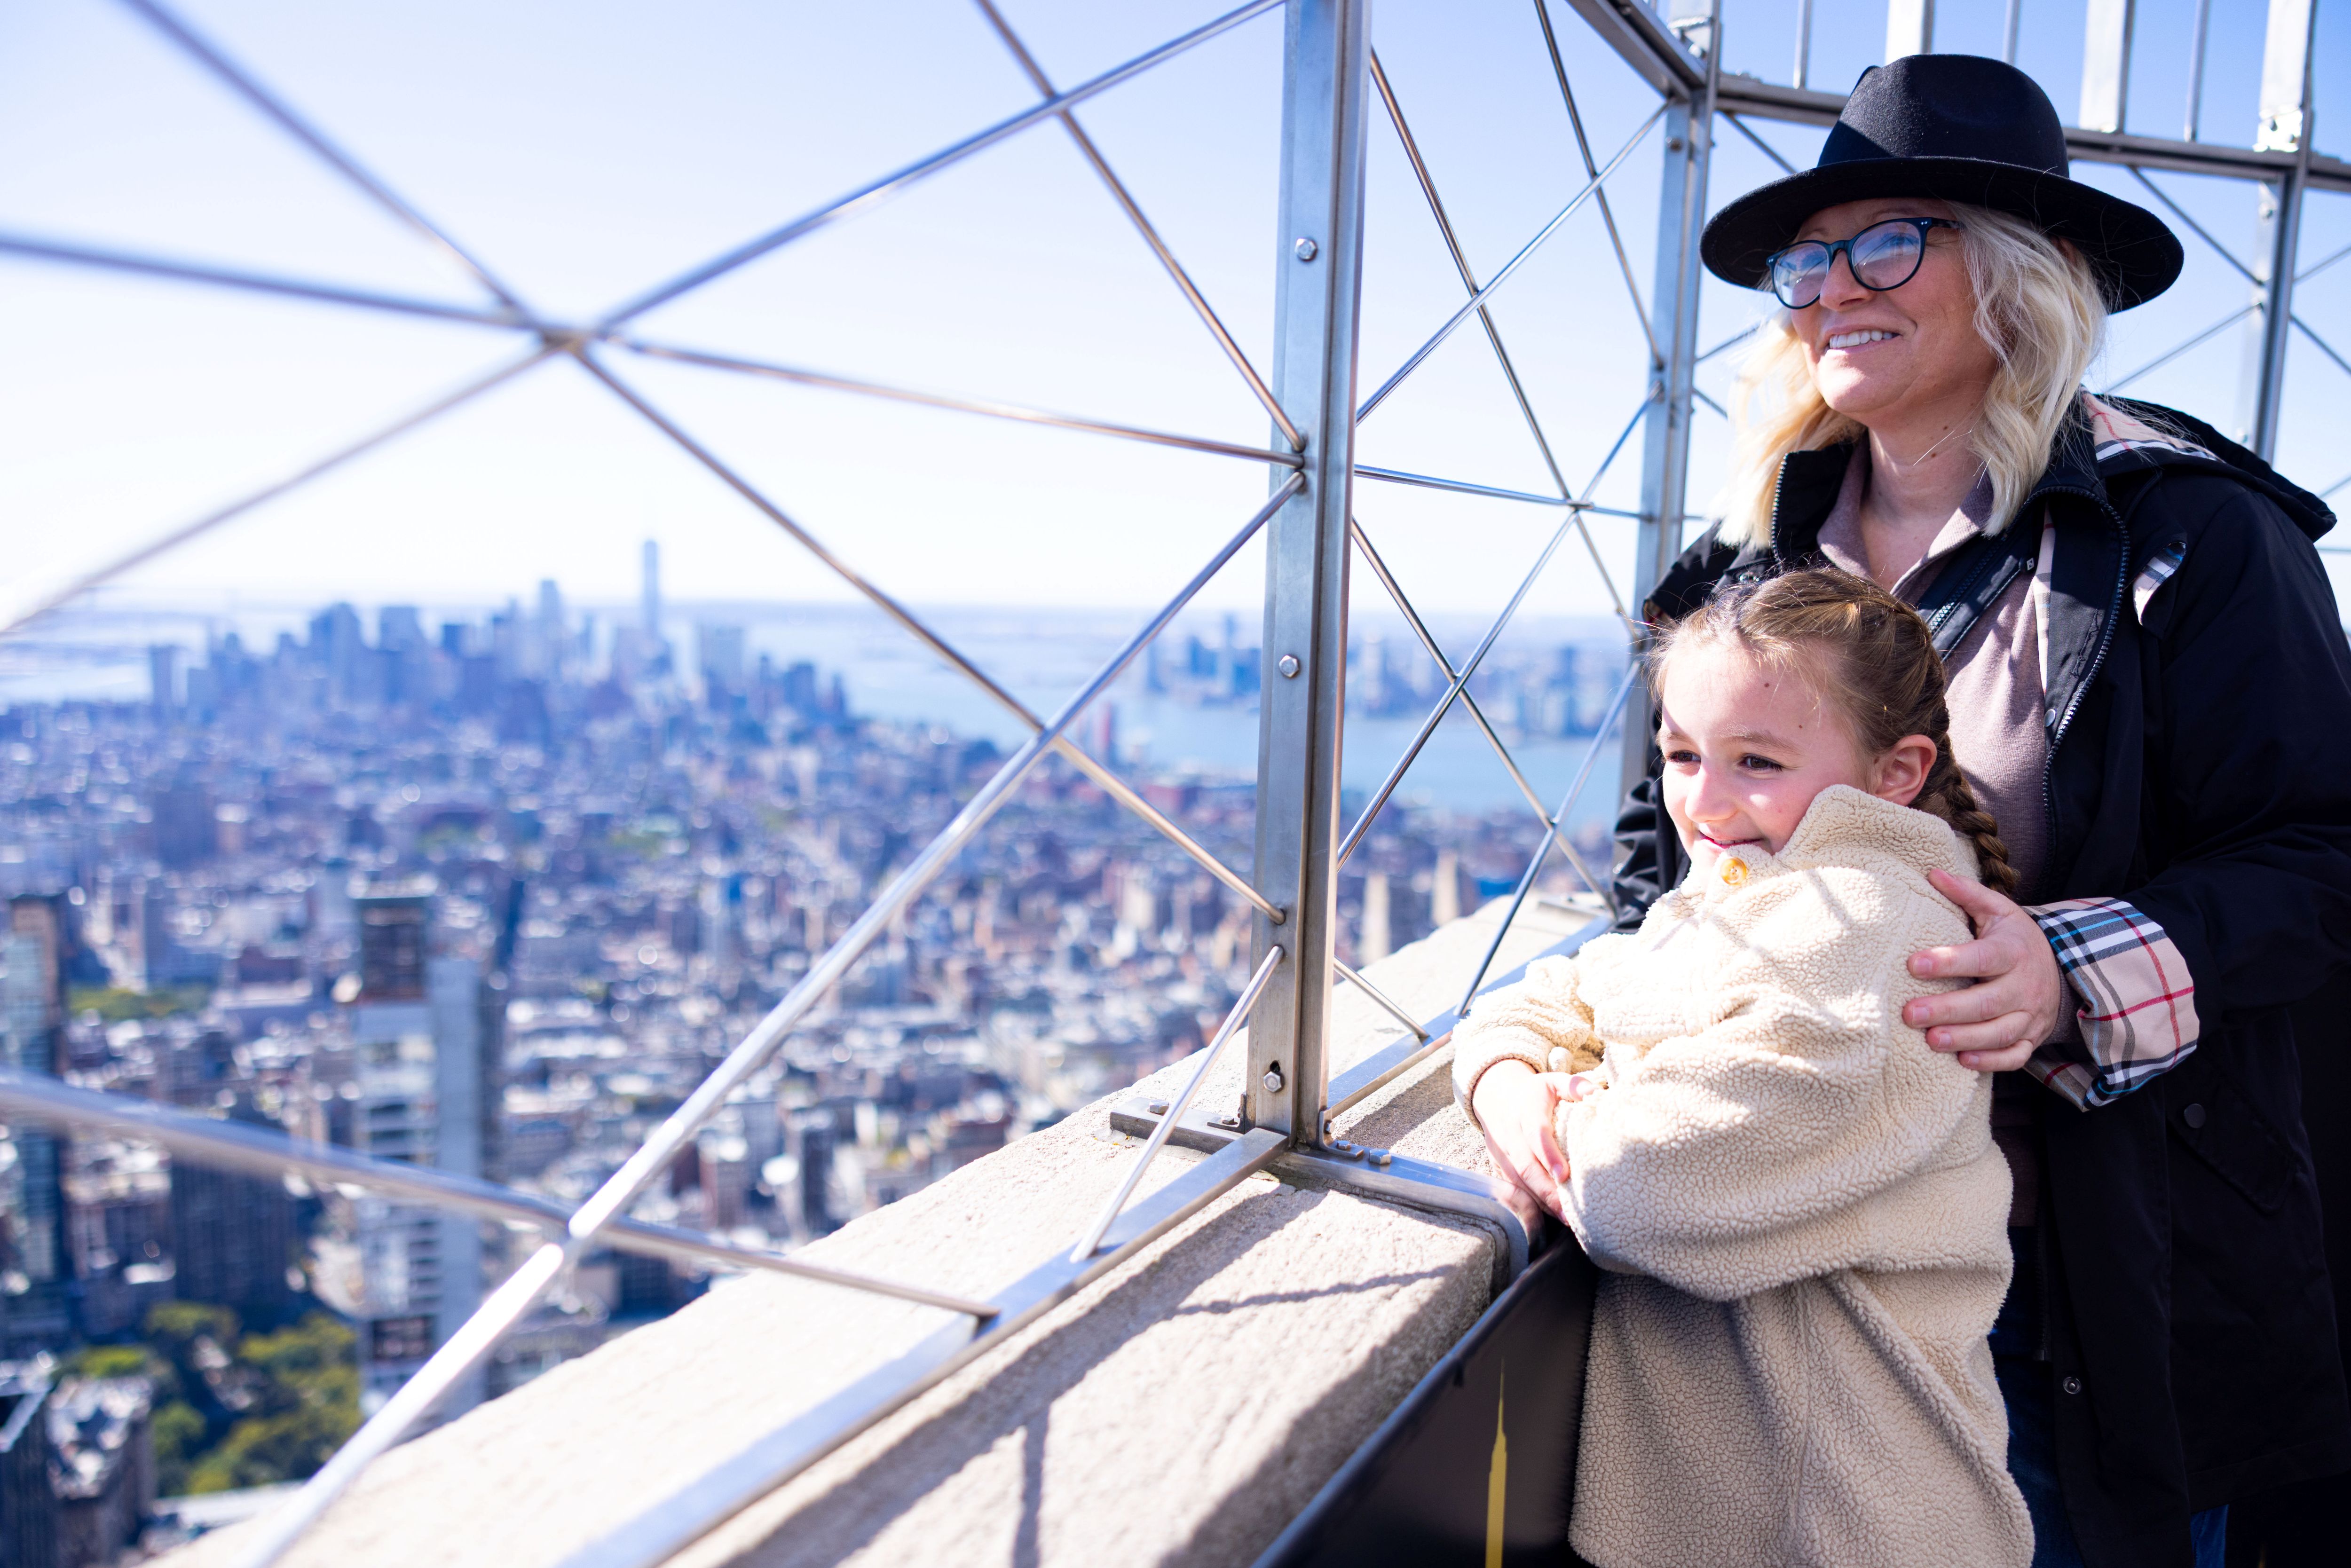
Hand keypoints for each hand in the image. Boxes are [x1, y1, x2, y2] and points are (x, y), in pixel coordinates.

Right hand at [1470, 1063, 1587, 1227]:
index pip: (1536, 1133)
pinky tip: (1552, 1215)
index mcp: (1526, 1108)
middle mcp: (1510, 1132)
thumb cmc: (1537, 1094)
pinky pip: (1513, 1188)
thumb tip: (1594, 1095)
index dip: (1548, 1154)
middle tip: (1570, 1212)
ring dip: (1541, 1202)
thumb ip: (1574, 1086)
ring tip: (1566, 1219)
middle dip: (1546, 1191)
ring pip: (1518, 1181)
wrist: (1499, 1098)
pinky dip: (1531, 1204)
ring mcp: (1501, 1152)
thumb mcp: (1554, 1081)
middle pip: (1525, 1166)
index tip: (1564, 1175)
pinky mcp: (1498, 1167)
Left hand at [1905, 868, 2065, 1071]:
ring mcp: (2030, 1016)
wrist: (2061, 970)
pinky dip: (1992, 1061)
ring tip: (1930, 1041)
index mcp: (2013, 952)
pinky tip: (1963, 1061)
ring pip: (2001, 1033)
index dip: (1950, 961)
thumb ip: (1967, 893)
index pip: (1983, 957)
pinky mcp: (2031, 1039)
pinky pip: (2015, 1056)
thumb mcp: (1999, 911)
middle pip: (1988, 1002)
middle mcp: (2025, 986)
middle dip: (1949, 1009)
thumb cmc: (2015, 939)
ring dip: (1966, 1039)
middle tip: (1909, 1013)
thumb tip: (1932, 873)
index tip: (1913, 963)